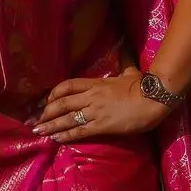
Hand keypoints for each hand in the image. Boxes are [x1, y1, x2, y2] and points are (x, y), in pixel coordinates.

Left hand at [33, 68, 169, 142]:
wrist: (154, 99)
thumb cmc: (144, 86)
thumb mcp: (130, 72)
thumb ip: (124, 65)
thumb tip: (127, 50)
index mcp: (96, 83)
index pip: (68, 86)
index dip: (55, 93)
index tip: (47, 101)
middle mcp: (91, 97)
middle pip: (62, 103)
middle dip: (47, 112)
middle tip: (36, 120)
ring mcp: (95, 111)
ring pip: (67, 118)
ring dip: (51, 126)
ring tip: (38, 132)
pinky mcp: (102, 126)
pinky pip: (79, 131)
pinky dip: (66, 135)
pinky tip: (56, 139)